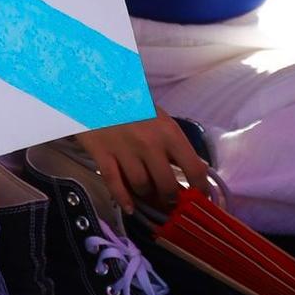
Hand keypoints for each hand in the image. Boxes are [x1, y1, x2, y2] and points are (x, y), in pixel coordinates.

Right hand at [74, 109, 213, 214]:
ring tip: (148, 194)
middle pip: (166, 186)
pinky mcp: (102, 154)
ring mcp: (125, 150)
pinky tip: (130, 207)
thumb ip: (173, 142)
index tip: (199, 197)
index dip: (200, 190)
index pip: (194, 170)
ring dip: (146, 195)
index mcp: (169, 132)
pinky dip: (123, 199)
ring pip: (141, 187)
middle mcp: (150, 144)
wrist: (93, 87)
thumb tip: (189, 171)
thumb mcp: (158, 116)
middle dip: (170, 198)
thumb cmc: (129, 102)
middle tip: (169, 199)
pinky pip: (115, 184)